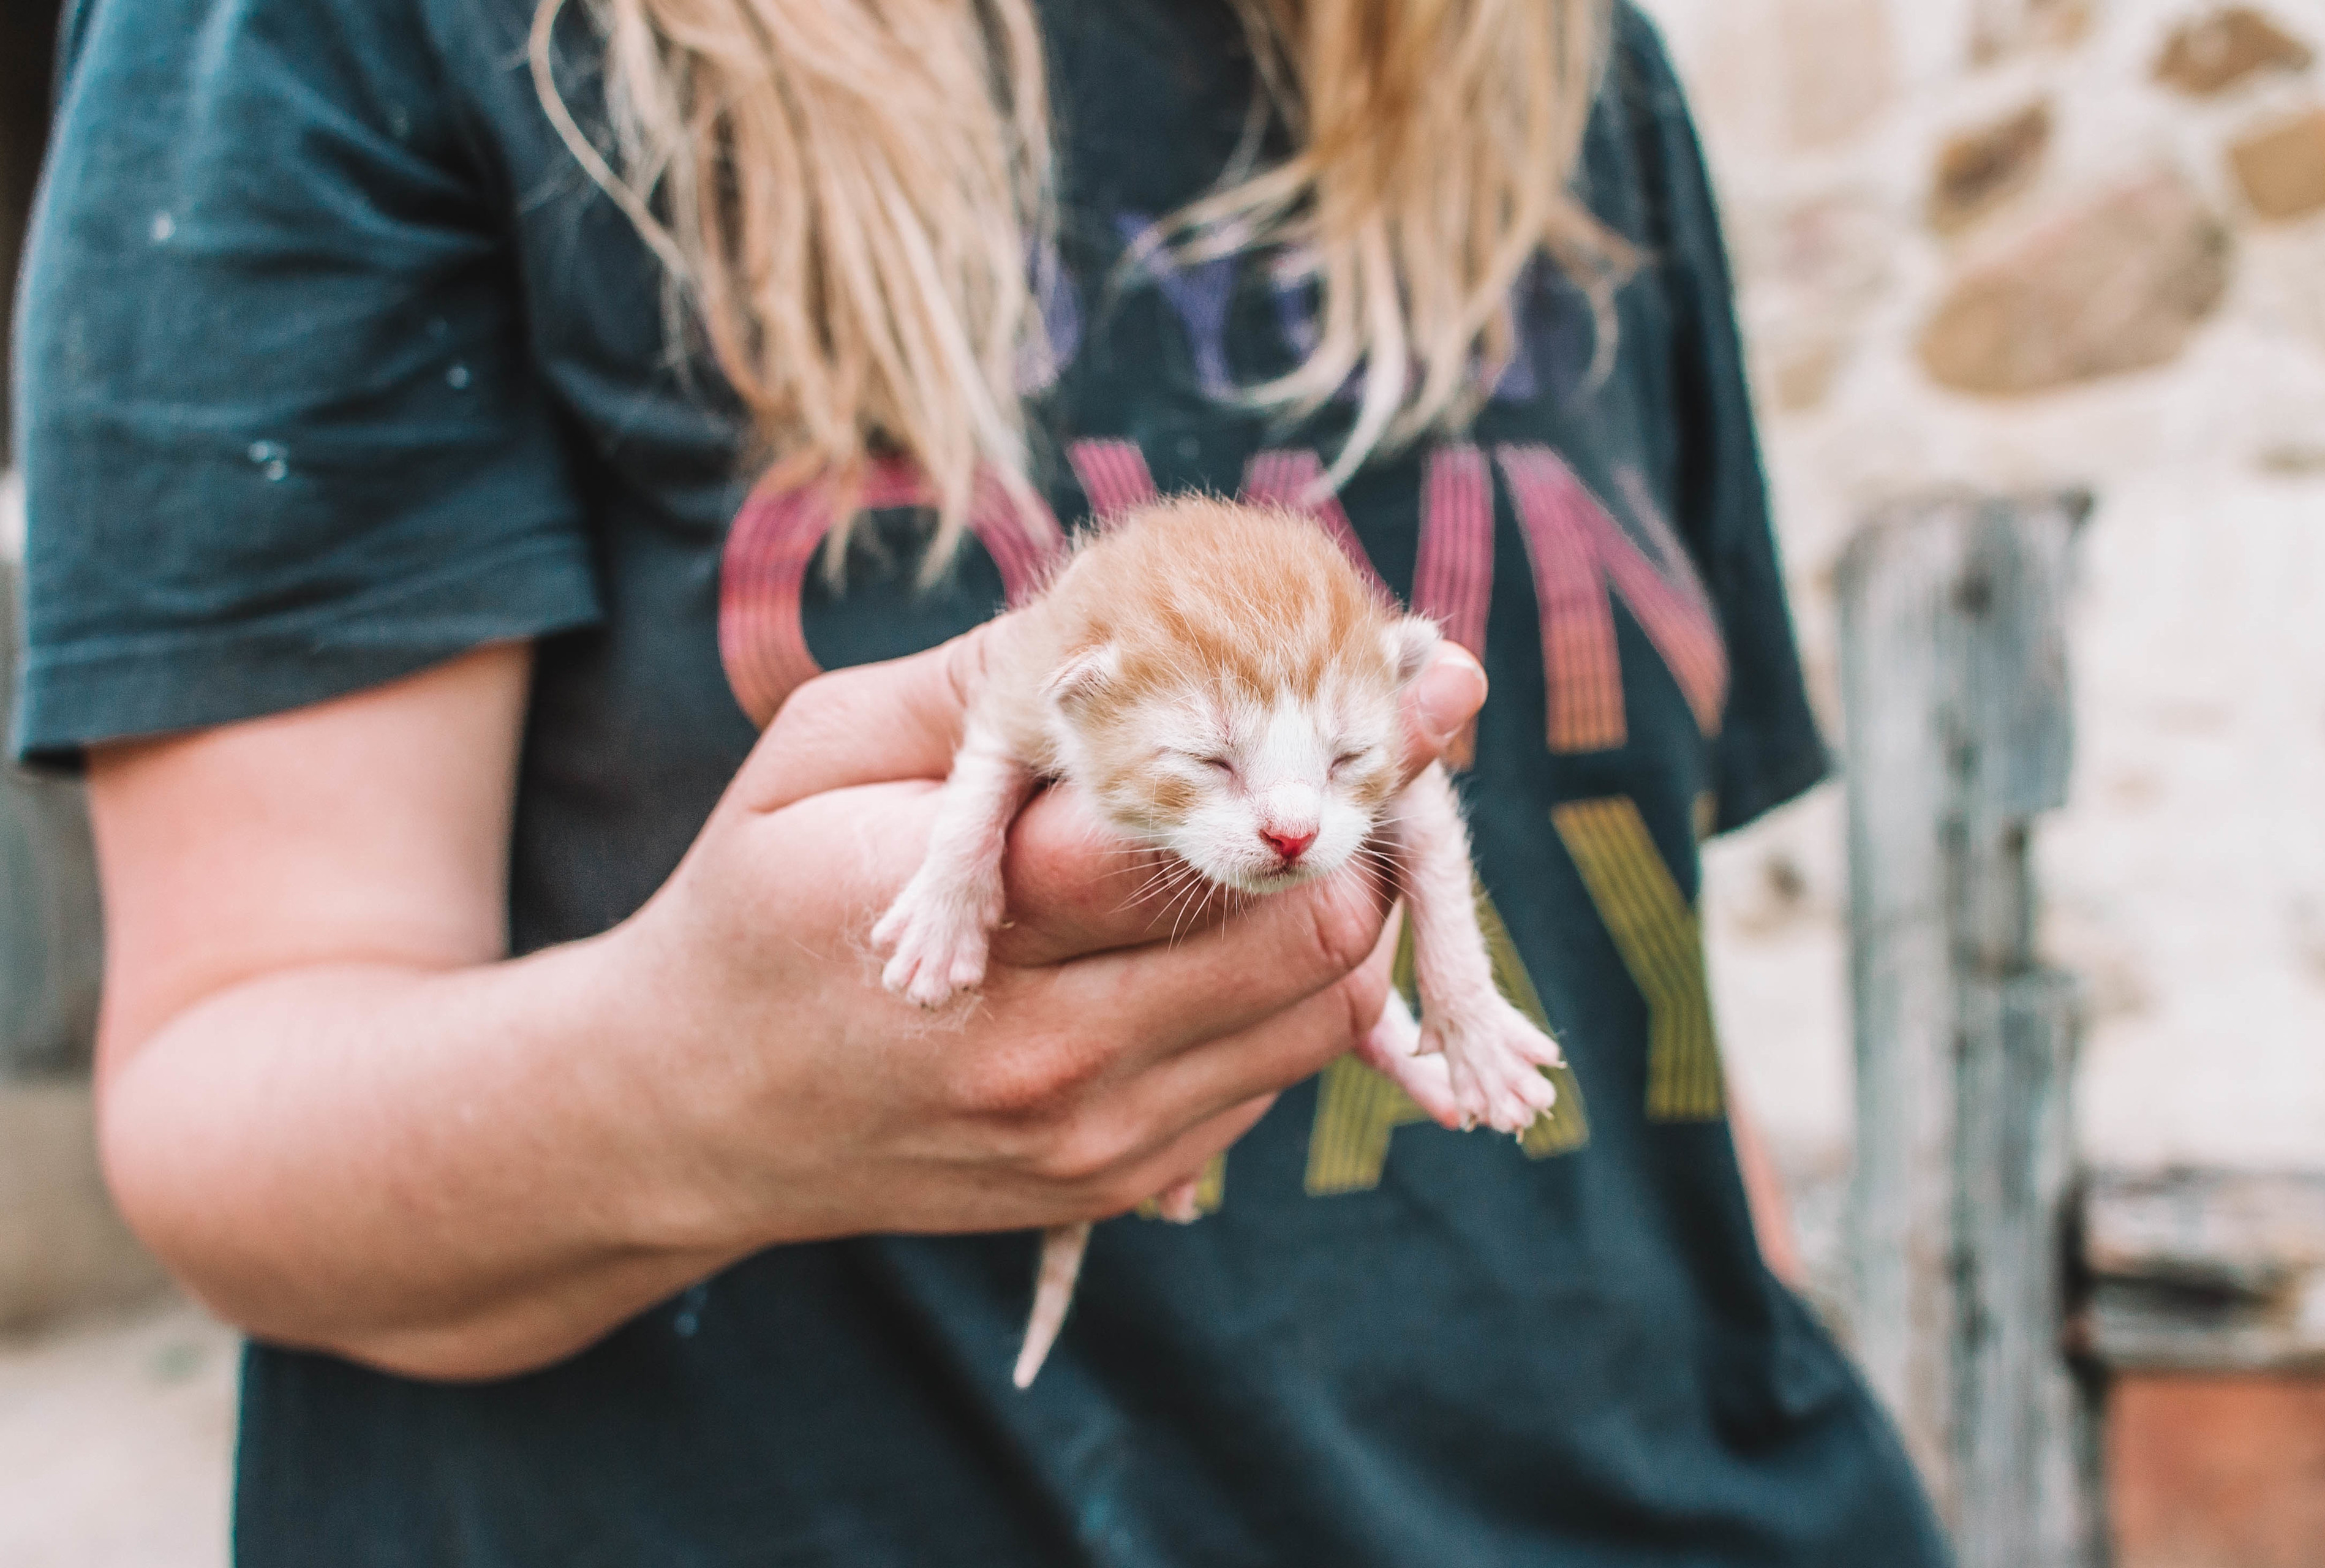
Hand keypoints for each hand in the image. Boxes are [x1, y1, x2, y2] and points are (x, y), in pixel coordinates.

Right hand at [620, 624, 1489, 1245]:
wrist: (690, 1110)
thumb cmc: (758, 899)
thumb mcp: (823, 753)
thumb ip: (986, 688)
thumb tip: (1138, 612)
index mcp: (970, 926)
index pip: (1198, 845)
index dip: (1334, 752)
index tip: (1441, 678)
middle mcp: (1048, 1056)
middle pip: (1305, 934)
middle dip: (1356, 827)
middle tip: (1365, 746)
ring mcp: (1091, 1138)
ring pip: (1321, 1011)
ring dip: (1336, 910)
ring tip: (1285, 832)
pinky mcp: (1117, 1182)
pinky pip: (1275, 1073)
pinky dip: (1284, 992)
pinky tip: (1217, 932)